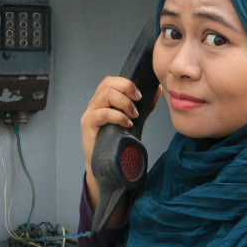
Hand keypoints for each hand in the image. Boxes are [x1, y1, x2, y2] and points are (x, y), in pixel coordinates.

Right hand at [81, 77, 160, 214]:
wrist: (105, 164)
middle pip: (106, 84)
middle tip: (138, 100)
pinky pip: (102, 113)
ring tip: (134, 115)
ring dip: (124, 103)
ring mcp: (89, 114)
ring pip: (105, 95)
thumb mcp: (134, 121)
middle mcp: (94, 104)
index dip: (126, 83)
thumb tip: (158, 90)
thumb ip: (145, 106)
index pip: (110, 81)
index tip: (140, 95)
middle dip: (126, 88)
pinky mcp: (87, 125)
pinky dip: (118, 116)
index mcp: (103, 101)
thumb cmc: (117, 142)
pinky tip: (127, 124)